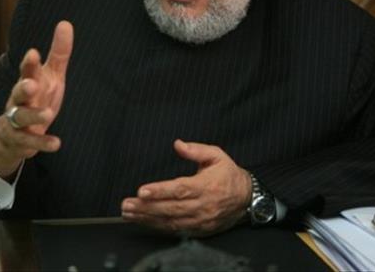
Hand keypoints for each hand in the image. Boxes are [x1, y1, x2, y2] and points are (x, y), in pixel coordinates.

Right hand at [0, 21, 72, 178]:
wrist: (13, 134)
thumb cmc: (37, 97)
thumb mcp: (51, 76)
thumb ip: (59, 53)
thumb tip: (66, 23)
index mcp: (28, 81)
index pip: (27, 70)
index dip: (29, 63)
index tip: (33, 53)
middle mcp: (19, 100)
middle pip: (18, 92)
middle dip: (23, 87)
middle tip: (32, 84)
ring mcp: (17, 120)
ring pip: (20, 116)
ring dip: (33, 115)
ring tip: (48, 114)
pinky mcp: (21, 140)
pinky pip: (30, 142)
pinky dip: (43, 143)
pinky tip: (57, 144)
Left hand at [121, 139, 251, 235]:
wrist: (247, 199)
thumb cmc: (229, 175)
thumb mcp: (217, 155)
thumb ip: (196, 150)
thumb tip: (177, 144)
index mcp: (205, 186)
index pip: (179, 189)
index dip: (159, 191)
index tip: (142, 191)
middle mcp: (202, 205)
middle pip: (170, 208)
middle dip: (146, 207)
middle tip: (126, 204)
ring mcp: (200, 220)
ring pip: (170, 221)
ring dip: (148, 218)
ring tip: (128, 214)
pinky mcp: (199, 230)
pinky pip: (176, 230)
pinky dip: (158, 227)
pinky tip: (144, 222)